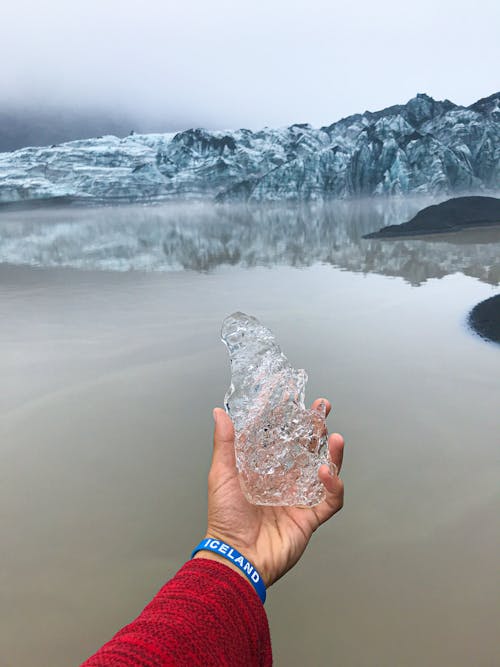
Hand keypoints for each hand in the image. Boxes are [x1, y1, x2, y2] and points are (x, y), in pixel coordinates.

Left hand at [194, 399, 343, 586]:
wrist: (236, 558)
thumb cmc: (224, 519)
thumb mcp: (221, 475)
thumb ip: (225, 443)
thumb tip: (219, 412)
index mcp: (265, 470)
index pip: (283, 438)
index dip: (291, 419)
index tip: (296, 399)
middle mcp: (285, 481)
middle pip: (308, 449)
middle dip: (317, 428)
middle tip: (322, 408)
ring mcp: (299, 498)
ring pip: (325, 470)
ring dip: (333, 454)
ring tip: (335, 438)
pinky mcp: (311, 517)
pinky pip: (330, 500)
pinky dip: (333, 486)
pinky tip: (325, 472)